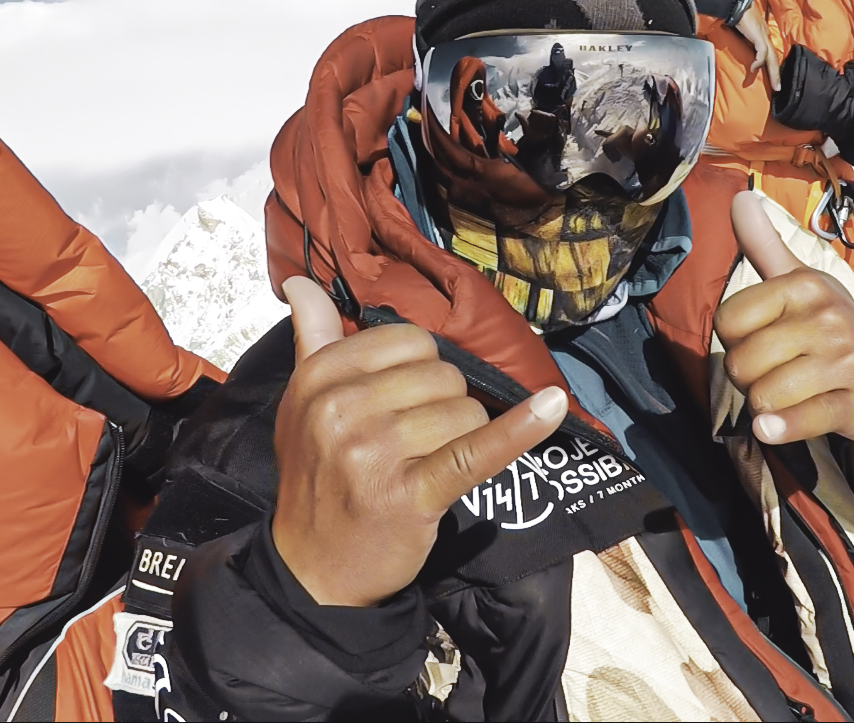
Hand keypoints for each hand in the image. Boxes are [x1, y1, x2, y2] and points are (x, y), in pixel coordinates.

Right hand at [270, 278, 567, 606]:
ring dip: (460, 436)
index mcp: (319, 378)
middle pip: (441, 373)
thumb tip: (303, 281)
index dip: (420, 369)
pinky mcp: (413, 493)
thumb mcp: (302, 405)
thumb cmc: (317, 479)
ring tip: (426, 466)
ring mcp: (378, 452)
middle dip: (443, 404)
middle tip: (414, 445)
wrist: (313, 571)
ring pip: (464, 410)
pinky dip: (520, 430)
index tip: (403, 402)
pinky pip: (478, 450)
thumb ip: (313, 340)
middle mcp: (343, 409)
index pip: (407, 340)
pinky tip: (551, 408)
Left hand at [713, 193, 853, 444]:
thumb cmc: (833, 326)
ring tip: (785, 395)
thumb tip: (739, 197)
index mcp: (803, 286)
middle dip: (747, 378)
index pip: (728, 321)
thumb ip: (764, 244)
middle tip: (772, 373)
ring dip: (764, 405)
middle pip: (742, 363)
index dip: (733, 341)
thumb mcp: (801, 280)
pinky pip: (800, 420)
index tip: (758, 341)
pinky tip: (771, 428)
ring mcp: (843, 362)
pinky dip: (779, 428)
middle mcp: (825, 319)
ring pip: (765, 395)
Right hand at [733, 2, 782, 92]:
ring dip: (774, 73)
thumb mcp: (743, 28)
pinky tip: (754, 68)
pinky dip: (759, 62)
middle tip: (779, 88)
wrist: (737, 4)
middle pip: (774, 58)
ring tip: (775, 86)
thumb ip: (744, 36)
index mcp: (762, 34)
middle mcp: (765, 36)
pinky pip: (761, 53)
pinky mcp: (759, 37)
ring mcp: (763, 36)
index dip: (771, 65)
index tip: (772, 77)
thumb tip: (741, 43)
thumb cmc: (738, 13)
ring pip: (772, 58)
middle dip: (776, 74)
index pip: (770, 52)